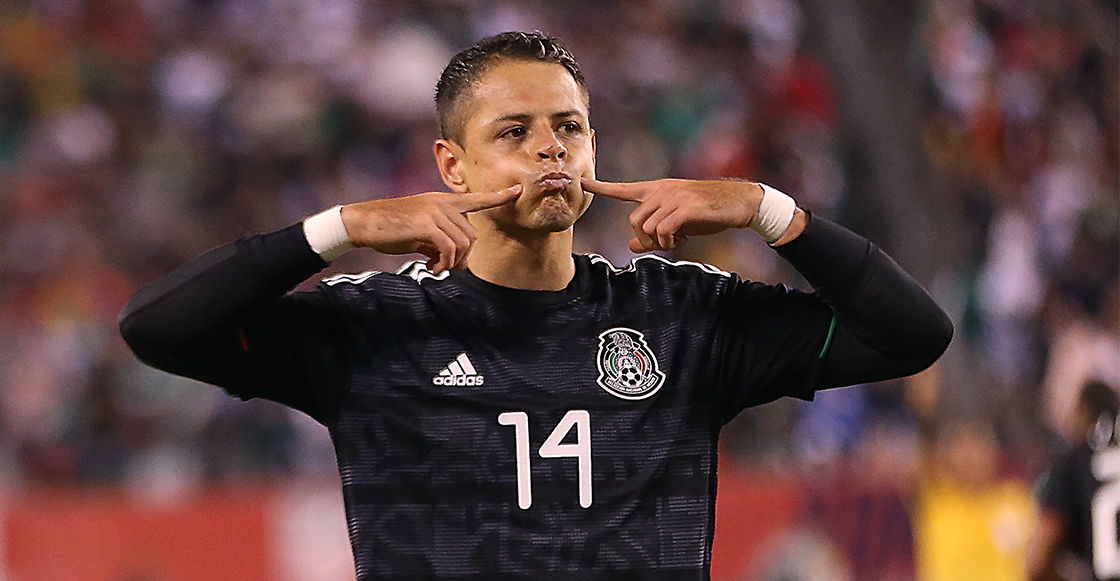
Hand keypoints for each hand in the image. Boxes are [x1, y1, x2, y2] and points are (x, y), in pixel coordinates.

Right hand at [340, 185, 521, 273]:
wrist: (363, 222)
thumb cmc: (390, 229)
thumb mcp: (420, 234)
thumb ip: (440, 240)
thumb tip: (455, 261)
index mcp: (442, 201)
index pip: (476, 199)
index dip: (498, 197)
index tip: (518, 192)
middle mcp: (442, 203)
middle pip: (472, 235)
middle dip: (464, 257)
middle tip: (446, 268)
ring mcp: (435, 212)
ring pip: (463, 244)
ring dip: (453, 263)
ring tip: (436, 268)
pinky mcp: (426, 224)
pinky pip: (449, 248)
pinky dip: (444, 263)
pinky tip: (432, 267)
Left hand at [581, 178, 763, 252]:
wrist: (738, 203)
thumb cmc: (707, 213)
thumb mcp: (677, 224)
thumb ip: (653, 235)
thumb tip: (631, 246)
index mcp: (657, 190)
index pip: (623, 189)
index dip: (602, 188)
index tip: (582, 182)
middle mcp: (662, 190)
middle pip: (634, 221)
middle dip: (645, 239)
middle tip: (665, 243)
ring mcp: (673, 196)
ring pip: (647, 227)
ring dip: (659, 242)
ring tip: (677, 239)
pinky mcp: (686, 206)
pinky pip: (663, 230)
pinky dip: (669, 241)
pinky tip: (682, 239)